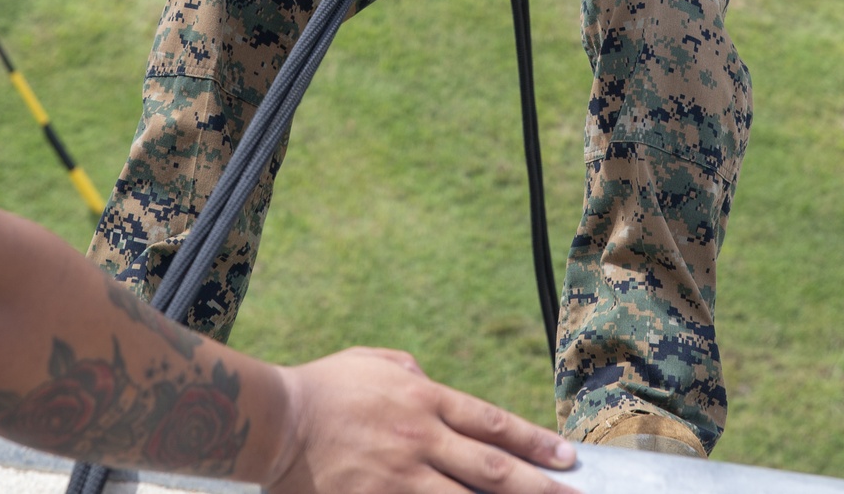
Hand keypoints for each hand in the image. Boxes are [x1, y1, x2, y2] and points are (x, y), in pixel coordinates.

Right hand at [266, 347, 578, 493]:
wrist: (277, 420)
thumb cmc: (323, 387)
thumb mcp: (374, 362)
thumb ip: (409, 373)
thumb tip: (431, 382)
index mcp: (424, 398)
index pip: (492, 423)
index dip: (533, 441)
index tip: (566, 457)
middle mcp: (422, 439)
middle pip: (493, 468)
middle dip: (540, 486)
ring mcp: (402, 477)